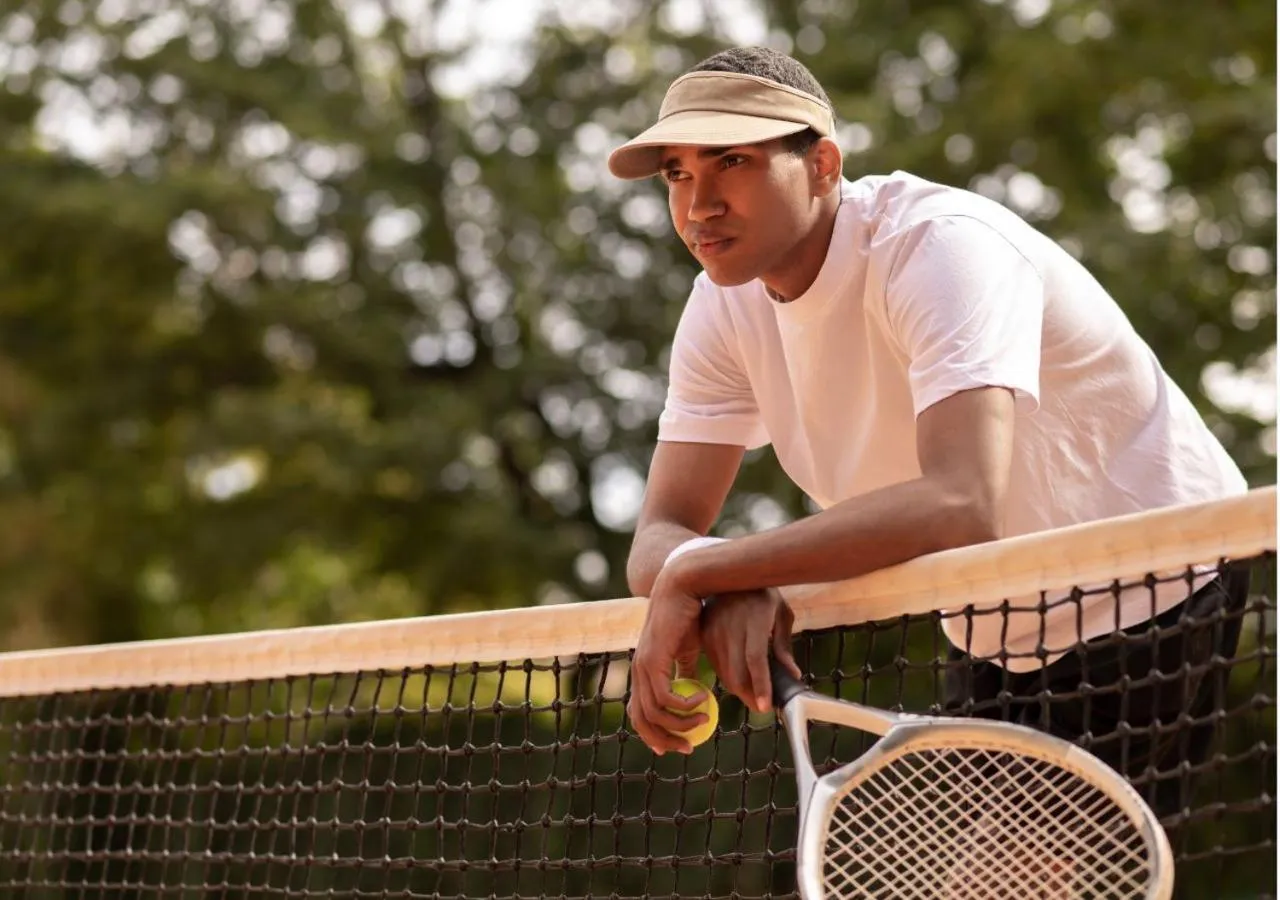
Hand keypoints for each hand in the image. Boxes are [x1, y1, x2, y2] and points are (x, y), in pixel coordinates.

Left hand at [627, 568, 709, 754]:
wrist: (683, 589)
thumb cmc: (689, 617)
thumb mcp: (689, 650)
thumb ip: (688, 671)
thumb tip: (696, 693)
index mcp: (644, 672)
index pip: (639, 713)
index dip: (654, 734)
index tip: (678, 745)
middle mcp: (638, 673)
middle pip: (642, 721)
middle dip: (665, 739)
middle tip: (689, 747)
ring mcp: (642, 667)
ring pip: (655, 713)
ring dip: (682, 724)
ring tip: (705, 719)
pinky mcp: (653, 661)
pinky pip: (667, 698)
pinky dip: (686, 706)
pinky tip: (704, 699)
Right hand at [701, 588, 800, 713]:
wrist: (728, 575)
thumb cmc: (761, 595)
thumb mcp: (781, 613)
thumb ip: (784, 646)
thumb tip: (793, 675)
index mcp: (754, 618)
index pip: (755, 659)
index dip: (761, 685)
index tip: (766, 706)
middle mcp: (730, 626)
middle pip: (736, 673)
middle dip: (750, 696)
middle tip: (763, 707)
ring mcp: (713, 632)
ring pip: (724, 674)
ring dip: (740, 690)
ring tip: (755, 695)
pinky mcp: (704, 637)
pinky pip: (716, 667)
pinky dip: (729, 678)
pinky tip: (741, 678)